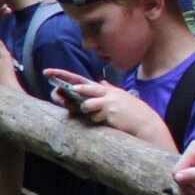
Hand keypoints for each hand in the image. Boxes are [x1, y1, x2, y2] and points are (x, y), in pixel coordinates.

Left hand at [43, 69, 165, 142]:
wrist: (145, 122)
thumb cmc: (131, 111)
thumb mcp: (120, 97)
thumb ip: (108, 88)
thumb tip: (101, 80)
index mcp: (106, 89)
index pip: (83, 80)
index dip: (65, 75)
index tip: (49, 72)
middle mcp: (106, 92)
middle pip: (84, 86)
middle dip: (71, 87)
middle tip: (62, 87)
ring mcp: (107, 101)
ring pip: (86, 106)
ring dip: (89, 114)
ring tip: (104, 116)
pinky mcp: (109, 111)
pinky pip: (94, 117)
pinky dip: (97, 121)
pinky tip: (109, 121)